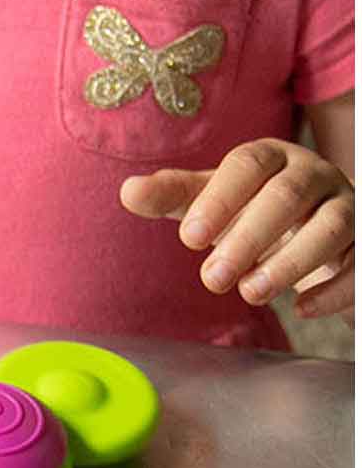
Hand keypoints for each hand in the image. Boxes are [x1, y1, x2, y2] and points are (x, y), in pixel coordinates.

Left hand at [121, 140, 354, 320]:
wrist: (306, 227)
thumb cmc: (247, 209)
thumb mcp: (207, 202)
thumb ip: (171, 196)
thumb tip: (128, 191)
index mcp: (271, 158)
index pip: (248, 165)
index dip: (219, 200)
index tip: (188, 240)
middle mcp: (313, 175)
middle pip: (286, 196)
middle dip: (248, 238)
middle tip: (212, 279)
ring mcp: (345, 206)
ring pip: (331, 225)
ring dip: (290, 262)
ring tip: (250, 294)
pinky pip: (360, 262)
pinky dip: (334, 289)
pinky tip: (301, 309)